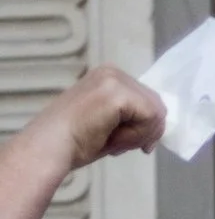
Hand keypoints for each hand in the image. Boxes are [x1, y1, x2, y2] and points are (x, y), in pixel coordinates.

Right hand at [24, 67, 167, 171]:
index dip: (149, 126)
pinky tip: (113, 141)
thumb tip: (159, 126)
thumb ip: (133, 118)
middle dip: (147, 132)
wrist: (52, 145)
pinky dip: (137, 136)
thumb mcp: (111, 124)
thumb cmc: (75, 141)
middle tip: (120, 146)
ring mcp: (114, 80)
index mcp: (109, 77)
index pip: (149, 100)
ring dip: (139, 136)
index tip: (136, 145)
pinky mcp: (117, 93)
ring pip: (155, 112)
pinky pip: (149, 118)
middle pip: (156, 104)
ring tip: (113, 142)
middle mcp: (112, 72)